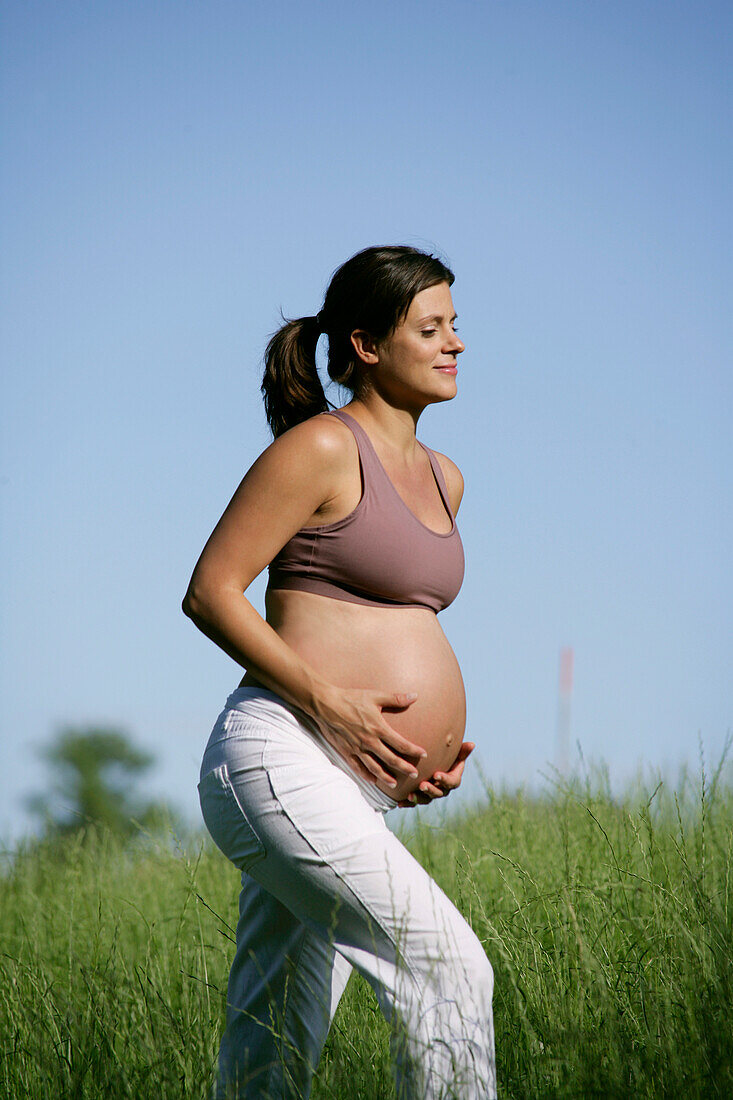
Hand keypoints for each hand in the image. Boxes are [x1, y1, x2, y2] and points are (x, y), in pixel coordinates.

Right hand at [311, 686, 425, 788]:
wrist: (326, 705)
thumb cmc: (351, 698)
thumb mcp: (375, 696)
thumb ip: (395, 699)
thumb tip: (415, 696)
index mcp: (378, 728)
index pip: (401, 744)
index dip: (414, 750)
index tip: (423, 754)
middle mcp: (369, 742)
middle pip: (391, 759)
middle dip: (404, 768)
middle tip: (414, 774)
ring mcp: (357, 749)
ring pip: (375, 768)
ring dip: (386, 777)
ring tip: (394, 784)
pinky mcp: (346, 751)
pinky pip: (358, 767)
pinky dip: (366, 775)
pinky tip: (372, 780)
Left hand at [397, 741, 474, 807]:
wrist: (431, 762)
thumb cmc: (444, 755)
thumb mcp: (453, 753)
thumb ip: (461, 751)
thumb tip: (472, 744)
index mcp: (452, 779)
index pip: (452, 782)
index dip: (445, 779)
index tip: (436, 774)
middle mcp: (443, 788)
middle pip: (439, 793)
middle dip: (431, 790)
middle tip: (422, 785)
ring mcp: (431, 794)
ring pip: (426, 799)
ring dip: (419, 798)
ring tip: (410, 795)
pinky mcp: (419, 796)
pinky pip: (413, 803)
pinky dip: (407, 804)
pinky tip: (399, 803)